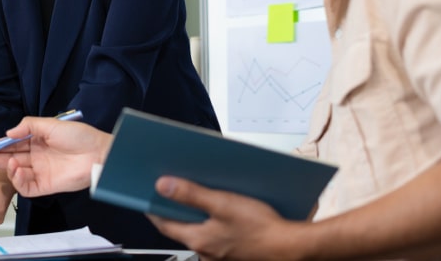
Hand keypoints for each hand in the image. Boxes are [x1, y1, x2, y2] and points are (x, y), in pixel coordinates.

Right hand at [0, 117, 111, 196]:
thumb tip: (8, 132)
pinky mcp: (45, 185)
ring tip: (8, 162)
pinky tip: (19, 171)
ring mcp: (40, 171)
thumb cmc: (81, 136)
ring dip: (7, 168)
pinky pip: (26, 187)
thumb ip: (27, 125)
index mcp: (37, 141)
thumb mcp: (51, 124)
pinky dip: (19, 180)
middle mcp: (36, 156)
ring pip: (15, 173)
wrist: (98, 153)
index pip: (11, 143)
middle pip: (9, 158)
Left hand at [145, 176, 302, 260]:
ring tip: (202, 195)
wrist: (293, 248)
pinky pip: (218, 235)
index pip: (164, 223)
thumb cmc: (261, 228)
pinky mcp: (236, 253)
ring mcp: (221, 255)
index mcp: (198, 240)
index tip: (147, 195)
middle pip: (182, 227)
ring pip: (201, 231)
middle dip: (178, 208)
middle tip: (174, 189)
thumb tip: (162, 186)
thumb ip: (190, 194)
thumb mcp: (222, 203)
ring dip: (199, 214)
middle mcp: (206, 252)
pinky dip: (216, 222)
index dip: (154, 208)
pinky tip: (225, 209)